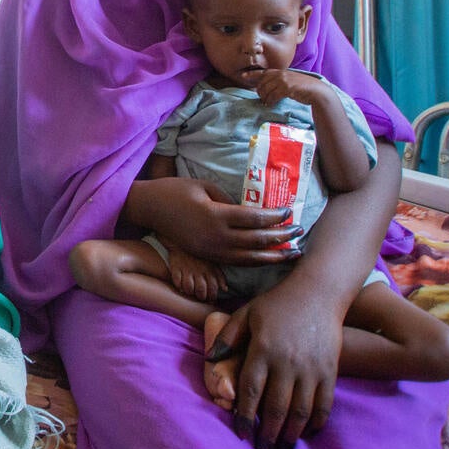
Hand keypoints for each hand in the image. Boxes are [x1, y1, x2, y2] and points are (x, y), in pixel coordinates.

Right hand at [140, 178, 299, 266]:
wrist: (149, 208)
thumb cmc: (175, 190)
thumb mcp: (204, 186)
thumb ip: (229, 200)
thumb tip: (251, 211)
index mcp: (215, 215)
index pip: (254, 219)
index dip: (275, 216)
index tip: (289, 211)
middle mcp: (215, 237)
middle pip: (256, 241)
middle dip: (281, 237)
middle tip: (299, 231)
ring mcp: (210, 250)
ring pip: (249, 258)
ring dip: (273, 256)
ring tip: (293, 252)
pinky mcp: (206, 256)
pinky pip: (236, 262)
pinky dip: (255, 261)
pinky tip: (268, 257)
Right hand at [164, 243, 225, 301]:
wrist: (184, 240)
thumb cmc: (201, 255)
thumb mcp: (213, 263)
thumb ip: (220, 276)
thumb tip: (225, 289)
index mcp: (209, 270)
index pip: (213, 288)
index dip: (212, 297)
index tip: (210, 299)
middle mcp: (198, 271)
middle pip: (201, 290)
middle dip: (201, 297)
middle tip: (200, 297)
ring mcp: (186, 269)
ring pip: (188, 288)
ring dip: (190, 292)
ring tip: (191, 292)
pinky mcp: (176, 267)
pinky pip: (177, 281)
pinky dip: (178, 286)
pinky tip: (180, 287)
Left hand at [206, 273, 343, 448]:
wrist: (318, 292)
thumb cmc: (277, 303)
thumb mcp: (246, 313)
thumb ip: (227, 336)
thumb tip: (210, 360)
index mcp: (263, 350)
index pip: (250, 391)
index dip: (244, 415)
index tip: (240, 432)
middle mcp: (287, 363)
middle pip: (275, 408)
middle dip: (267, 434)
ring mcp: (311, 369)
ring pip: (300, 411)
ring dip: (291, 434)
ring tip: (283, 448)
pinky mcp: (330, 371)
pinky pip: (324, 404)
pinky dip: (316, 422)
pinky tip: (306, 432)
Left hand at [254, 68, 329, 108]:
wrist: (317, 91)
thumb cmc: (304, 88)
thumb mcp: (290, 81)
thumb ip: (280, 81)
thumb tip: (268, 89)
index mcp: (281, 72)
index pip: (264, 72)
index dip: (252, 74)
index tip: (243, 76)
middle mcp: (281, 74)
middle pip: (262, 83)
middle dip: (260, 91)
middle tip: (262, 98)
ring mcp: (284, 80)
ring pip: (266, 90)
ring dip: (264, 98)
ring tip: (266, 102)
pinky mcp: (287, 88)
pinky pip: (273, 96)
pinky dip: (270, 101)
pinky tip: (270, 104)